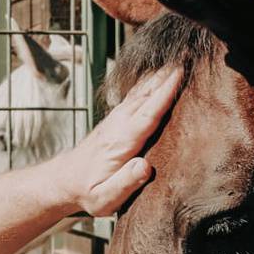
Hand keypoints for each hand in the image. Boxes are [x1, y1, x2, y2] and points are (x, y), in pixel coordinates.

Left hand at [58, 65, 182, 216]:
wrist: (64, 180)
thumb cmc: (88, 192)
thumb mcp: (103, 199)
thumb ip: (124, 183)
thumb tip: (145, 167)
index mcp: (120, 143)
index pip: (147, 114)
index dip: (164, 93)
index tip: (180, 73)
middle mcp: (119, 125)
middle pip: (147, 95)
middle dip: (168, 75)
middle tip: (189, 54)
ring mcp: (117, 118)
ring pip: (142, 91)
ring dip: (162, 73)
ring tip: (181, 56)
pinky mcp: (117, 117)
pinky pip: (138, 94)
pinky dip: (152, 80)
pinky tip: (162, 70)